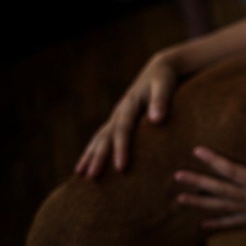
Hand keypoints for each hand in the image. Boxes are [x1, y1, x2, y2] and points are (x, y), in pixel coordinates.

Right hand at [75, 53, 178, 177]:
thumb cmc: (165, 79)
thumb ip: (161, 101)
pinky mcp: (120, 120)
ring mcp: (118, 115)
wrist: (160, 69)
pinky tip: (90, 162)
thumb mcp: (165, 86)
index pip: (123, 129)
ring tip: (81, 174)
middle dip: (98, 157)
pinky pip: (105, 137)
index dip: (121, 148)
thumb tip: (156, 120)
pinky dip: (95, 149)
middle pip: (105, 136)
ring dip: (90, 155)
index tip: (120, 168)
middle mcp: (119, 111)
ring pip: (100, 137)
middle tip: (91, 177)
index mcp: (129, 104)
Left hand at [173, 143, 245, 230]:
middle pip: (219, 189)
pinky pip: (231, 222)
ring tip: (179, 199)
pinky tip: (202, 225)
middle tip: (176, 176)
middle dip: (197, 182)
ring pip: (220, 206)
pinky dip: (216, 224)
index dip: (213, 160)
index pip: (231, 170)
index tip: (196, 151)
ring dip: (199, 203)